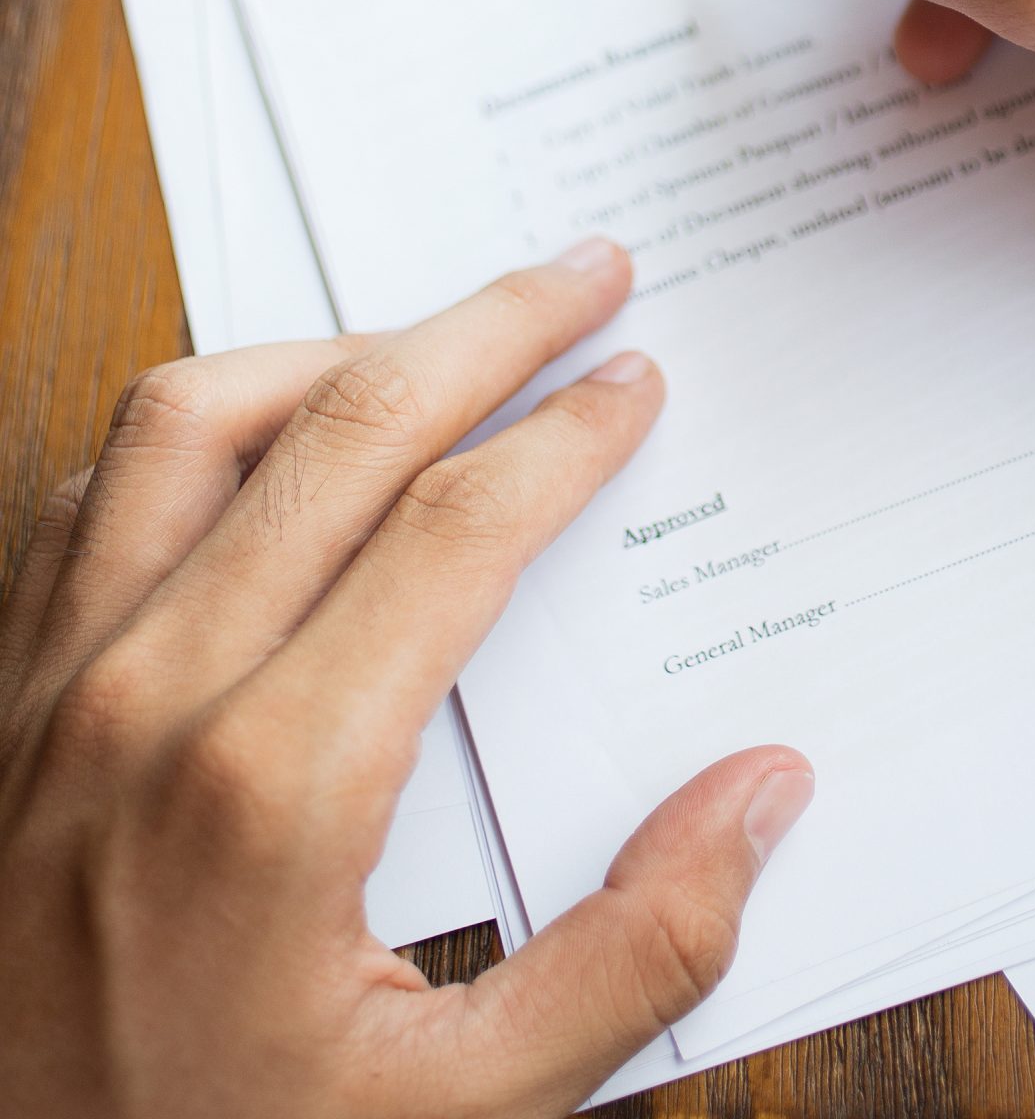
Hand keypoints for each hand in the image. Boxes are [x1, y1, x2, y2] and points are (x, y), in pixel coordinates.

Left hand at [0, 247, 811, 1118]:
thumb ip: (632, 958)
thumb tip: (763, 794)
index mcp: (278, 786)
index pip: (456, 528)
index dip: (566, 435)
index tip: (636, 381)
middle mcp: (155, 694)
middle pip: (346, 427)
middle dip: (488, 327)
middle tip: (585, 272)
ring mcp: (58, 680)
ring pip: (195, 417)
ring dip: (334, 350)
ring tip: (438, 336)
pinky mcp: (5, 692)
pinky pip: (96, 488)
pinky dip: (197, 423)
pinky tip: (270, 436)